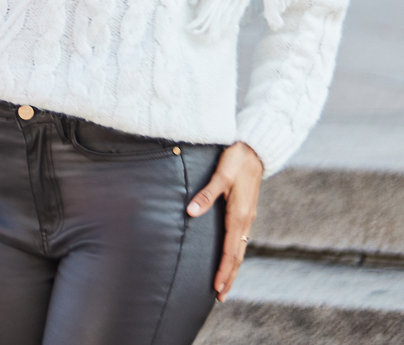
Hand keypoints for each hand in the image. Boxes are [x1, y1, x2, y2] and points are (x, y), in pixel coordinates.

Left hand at [186, 141, 262, 301]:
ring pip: (240, 249)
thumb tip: (190, 212)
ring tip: (224, 284)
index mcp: (239, 215)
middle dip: (229, 277)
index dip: (223, 270)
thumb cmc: (237, 160)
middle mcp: (246, 220)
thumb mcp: (221, 175)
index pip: (230, 250)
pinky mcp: (246, 211)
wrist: (255, 150)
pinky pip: (241, 239)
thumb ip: (206, 194)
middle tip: (220, 297)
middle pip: (237, 256)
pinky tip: (231, 257)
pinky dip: (236, 254)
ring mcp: (248, 217)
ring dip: (233, 268)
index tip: (216, 288)